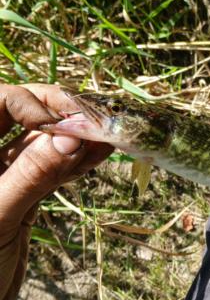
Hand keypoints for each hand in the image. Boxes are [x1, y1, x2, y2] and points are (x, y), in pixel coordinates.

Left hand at [0, 84, 112, 299]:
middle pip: (24, 113)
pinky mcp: (25, 196)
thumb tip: (71, 137)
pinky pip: (54, 172)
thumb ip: (31, 176)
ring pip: (44, 144)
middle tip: (94, 119)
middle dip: (60, 112)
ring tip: (109, 133)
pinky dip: (78, 163)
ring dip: (77, 138)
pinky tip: (100, 154)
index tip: (62, 125)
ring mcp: (6, 175)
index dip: (30, 103)